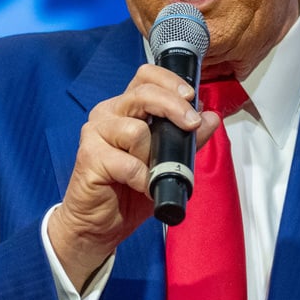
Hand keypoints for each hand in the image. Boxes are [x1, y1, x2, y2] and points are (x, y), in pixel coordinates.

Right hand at [48, 63, 221, 290]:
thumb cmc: (129, 190)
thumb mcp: (167, 163)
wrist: (98, 224)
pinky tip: (143, 187)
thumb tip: (211, 118)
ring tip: (151, 172)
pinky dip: (142, 178)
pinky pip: (128, 163)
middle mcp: (108, 113)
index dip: (170, 81)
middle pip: (143, 94)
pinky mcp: (89, 156)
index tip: (191, 97)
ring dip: (152, 155)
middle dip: (174, 107)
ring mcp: (95, 133)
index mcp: (126, 108)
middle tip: (191, 125)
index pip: (146, 76)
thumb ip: (187, 140)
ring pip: (136, 130)